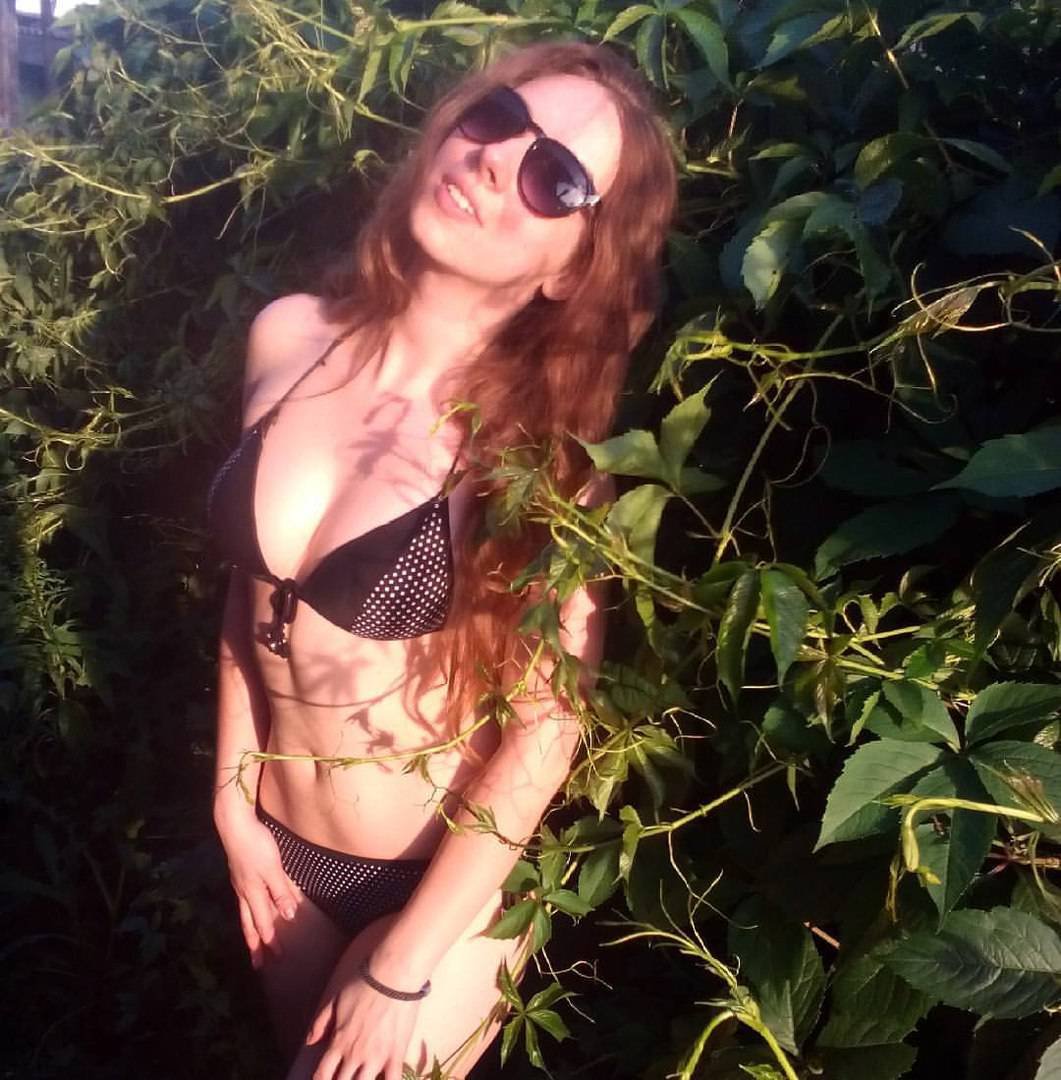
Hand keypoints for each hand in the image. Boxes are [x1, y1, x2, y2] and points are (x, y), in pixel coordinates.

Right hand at [215, 806, 298, 967]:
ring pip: (245, 913)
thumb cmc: (256, 845)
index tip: (277, 958)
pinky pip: (245, 900)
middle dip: (256, 944)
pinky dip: (249, 912)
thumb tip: (289, 916)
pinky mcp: (239, 873)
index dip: (271, 940)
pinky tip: (253, 909)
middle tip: (258, 964)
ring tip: (253, 944)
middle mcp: (244, 892)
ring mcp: (240, 883)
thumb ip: (281, 891)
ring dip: (250, 930)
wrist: (234, 824)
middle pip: (250, 923)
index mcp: (253, 893)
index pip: (264, 923)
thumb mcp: (273, 869)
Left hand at [305, 947, 421, 1079]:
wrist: (393, 976)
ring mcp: (376, 1057)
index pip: (322, 1075)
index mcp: (339, 1042)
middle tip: (345, 1077)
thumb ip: (321, 1022)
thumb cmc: (364, 984)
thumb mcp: (336, 1000)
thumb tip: (310, 1042)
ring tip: (363, 1078)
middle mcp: (355, 1055)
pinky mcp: (396, 1054)